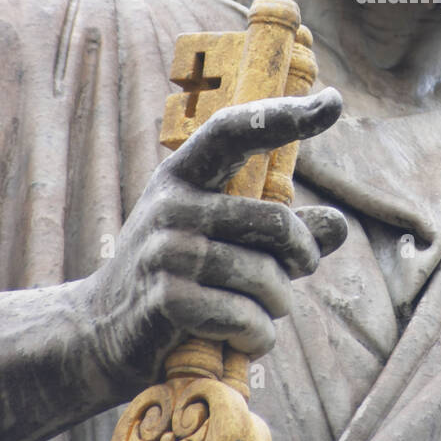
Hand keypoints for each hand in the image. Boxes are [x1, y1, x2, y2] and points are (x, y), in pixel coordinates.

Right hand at [86, 89, 345, 390]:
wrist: (102, 330)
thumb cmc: (180, 274)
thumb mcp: (224, 238)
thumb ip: (281, 230)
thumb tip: (339, 225)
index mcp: (183, 173)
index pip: (234, 131)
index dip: (284, 116)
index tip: (333, 102)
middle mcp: (172, 204)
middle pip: (276, 222)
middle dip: (302, 256)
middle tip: (300, 270)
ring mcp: (166, 252)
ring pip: (267, 278)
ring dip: (277, 304)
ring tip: (260, 310)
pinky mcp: (167, 301)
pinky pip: (246, 318)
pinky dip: (258, 335)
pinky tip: (243, 337)